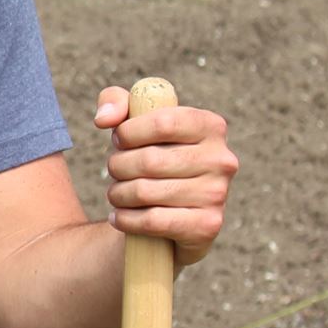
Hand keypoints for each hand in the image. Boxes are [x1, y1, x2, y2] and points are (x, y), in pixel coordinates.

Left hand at [94, 88, 236, 269]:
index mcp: (210, 126)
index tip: (119, 141)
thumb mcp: (133, 123)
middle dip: (118, 166)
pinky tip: (119, 216)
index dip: (129, 133)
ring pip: (145, 191)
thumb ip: (115, 102)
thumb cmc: (150, 157)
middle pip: (149, 160)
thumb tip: (104, 119)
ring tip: (117, 193)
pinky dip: (125, 219)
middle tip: (115, 171)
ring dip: (118, 194)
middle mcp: (222, 159)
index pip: (162, 122)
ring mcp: (218, 194)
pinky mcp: (207, 226)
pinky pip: (152, 221)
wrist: (169, 213)